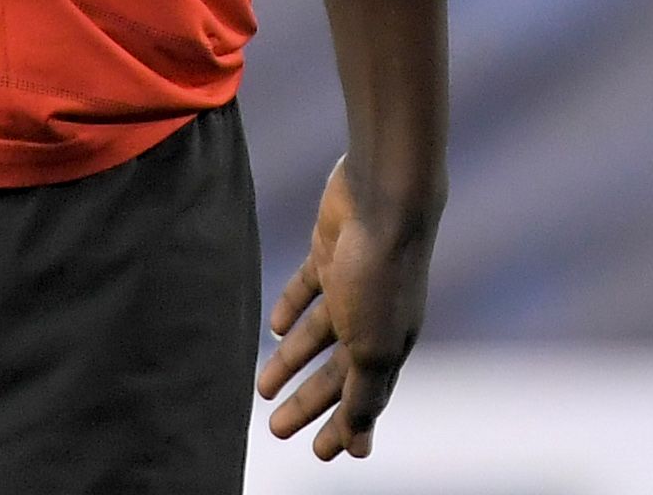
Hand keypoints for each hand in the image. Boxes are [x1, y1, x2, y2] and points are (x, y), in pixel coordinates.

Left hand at [259, 158, 434, 460]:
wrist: (383, 197)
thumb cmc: (382, 276)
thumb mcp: (372, 348)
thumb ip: (364, 395)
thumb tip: (359, 444)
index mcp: (391, 346)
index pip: (365, 398)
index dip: (345, 427)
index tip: (321, 453)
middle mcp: (374, 318)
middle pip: (337, 372)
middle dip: (309, 402)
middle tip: (277, 430)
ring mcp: (352, 284)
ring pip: (317, 334)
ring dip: (291, 360)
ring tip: (261, 388)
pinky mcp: (330, 252)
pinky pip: (307, 288)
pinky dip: (290, 309)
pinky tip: (273, 325)